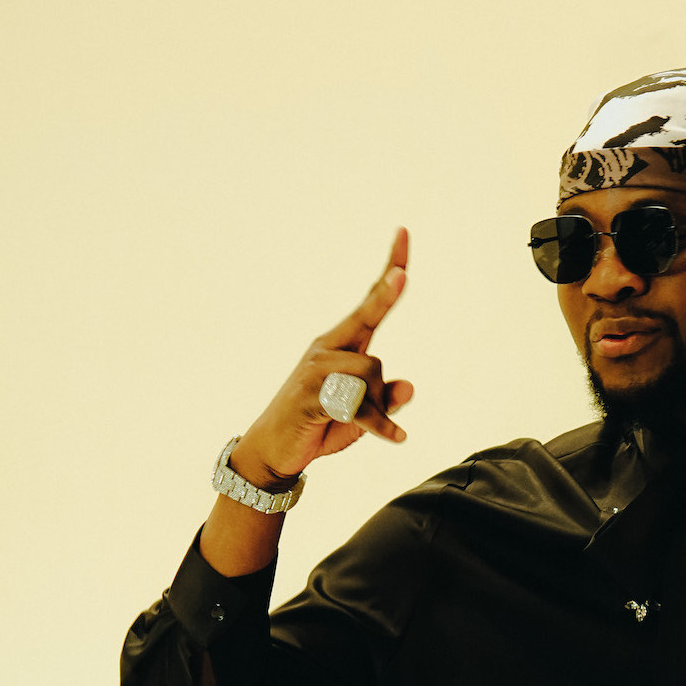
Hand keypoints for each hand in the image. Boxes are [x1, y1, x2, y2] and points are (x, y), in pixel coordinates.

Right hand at [232, 228, 415, 485]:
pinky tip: (397, 437)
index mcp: (341, 345)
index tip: (403, 233)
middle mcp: (328, 348)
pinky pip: (359, 405)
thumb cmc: (319, 426)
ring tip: (354, 422)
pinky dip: (380, 425)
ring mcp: (317, 368)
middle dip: (385, 294)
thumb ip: (384, 400)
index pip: (370, 303)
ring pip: (371, 372)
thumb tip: (410, 386)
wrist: (275, 452)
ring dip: (377, 405)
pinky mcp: (312, 394)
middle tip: (402, 274)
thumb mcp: (362, 415)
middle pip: (368, 318)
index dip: (390, 271)